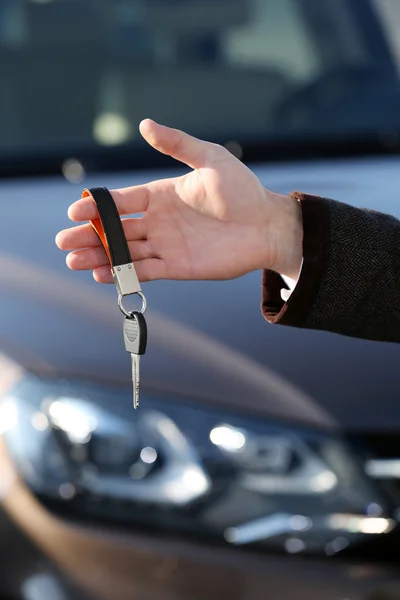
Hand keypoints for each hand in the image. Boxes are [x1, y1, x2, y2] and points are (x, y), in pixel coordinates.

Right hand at [56, 120, 302, 282]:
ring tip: (73, 261)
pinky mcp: (177, 267)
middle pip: (116, 230)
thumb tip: (145, 124)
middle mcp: (159, 221)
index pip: (122, 202)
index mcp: (161, 195)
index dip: (98, 206)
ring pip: (125, 252)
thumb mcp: (210, 158)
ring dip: (98, 256)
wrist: (266, 225)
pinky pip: (144, 271)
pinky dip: (123, 274)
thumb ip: (177, 144)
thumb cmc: (241, 190)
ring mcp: (166, 245)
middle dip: (89, 235)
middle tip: (63, 241)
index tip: (76, 209)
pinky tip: (102, 275)